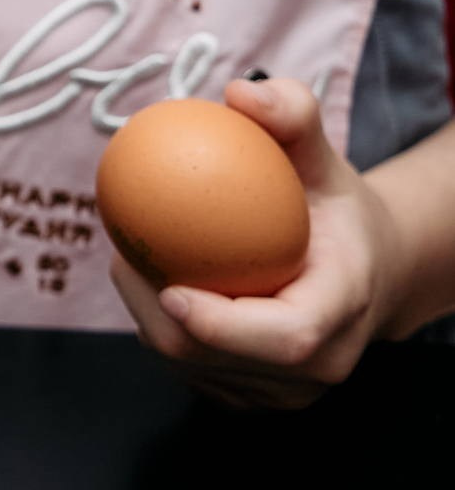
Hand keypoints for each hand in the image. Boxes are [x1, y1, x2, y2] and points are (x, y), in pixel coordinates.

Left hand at [111, 78, 410, 409]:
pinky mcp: (253, 396)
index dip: (223, 326)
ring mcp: (284, 391)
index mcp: (344, 308)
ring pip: (191, 367)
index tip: (171, 288)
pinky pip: (189, 370)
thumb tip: (240, 92)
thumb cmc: (332, 208)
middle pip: (216, 358)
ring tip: (129, 259)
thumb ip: (292, 116)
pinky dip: (161, 327)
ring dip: (148, 315)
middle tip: (122, 252)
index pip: (287, 337)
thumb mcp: (321, 157)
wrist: (366, 271)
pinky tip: (146, 282)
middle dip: (153, 309)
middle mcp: (320, 366)